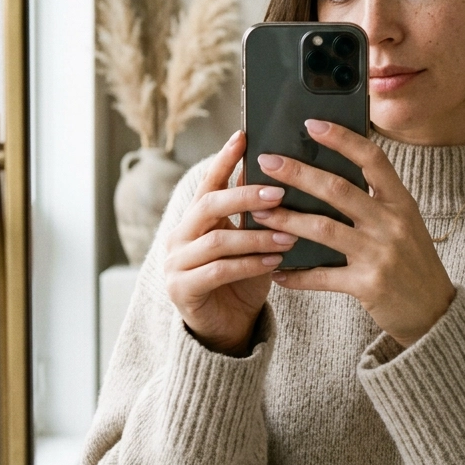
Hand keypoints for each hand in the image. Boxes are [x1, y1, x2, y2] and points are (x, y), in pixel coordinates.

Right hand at [164, 130, 296, 354]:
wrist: (226, 328)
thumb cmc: (242, 279)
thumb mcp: (249, 241)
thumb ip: (253, 213)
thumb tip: (279, 174)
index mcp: (194, 220)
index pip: (208, 182)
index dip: (224, 159)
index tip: (243, 136)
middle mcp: (179, 237)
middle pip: (209, 205)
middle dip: (244, 195)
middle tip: (279, 192)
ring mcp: (176, 264)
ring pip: (217, 240)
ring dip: (256, 236)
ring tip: (289, 233)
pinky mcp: (182, 290)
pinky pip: (219, 271)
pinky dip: (250, 264)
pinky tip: (275, 260)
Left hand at [254, 121, 454, 346]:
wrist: (435, 311)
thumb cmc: (413, 262)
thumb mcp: (405, 224)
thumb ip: (376, 201)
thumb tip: (328, 177)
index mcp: (401, 202)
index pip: (372, 159)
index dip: (342, 138)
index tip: (312, 124)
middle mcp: (392, 223)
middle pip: (338, 189)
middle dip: (298, 173)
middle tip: (267, 162)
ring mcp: (380, 254)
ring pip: (323, 228)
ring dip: (287, 219)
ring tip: (260, 213)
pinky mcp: (367, 284)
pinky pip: (322, 276)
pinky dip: (297, 274)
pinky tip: (277, 271)